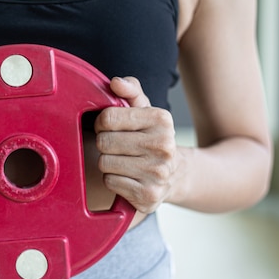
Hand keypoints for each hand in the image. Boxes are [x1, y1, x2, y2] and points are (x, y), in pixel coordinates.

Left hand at [95, 77, 178, 213]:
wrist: (176, 175)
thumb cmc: (151, 137)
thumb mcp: (145, 110)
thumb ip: (130, 91)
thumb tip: (116, 83)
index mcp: (161, 120)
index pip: (108, 117)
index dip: (102, 123)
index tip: (110, 127)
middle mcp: (164, 146)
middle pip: (104, 142)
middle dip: (105, 144)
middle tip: (117, 147)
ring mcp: (157, 173)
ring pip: (105, 163)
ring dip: (108, 163)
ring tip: (123, 161)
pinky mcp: (148, 196)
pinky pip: (110, 182)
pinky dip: (113, 180)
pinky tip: (127, 177)